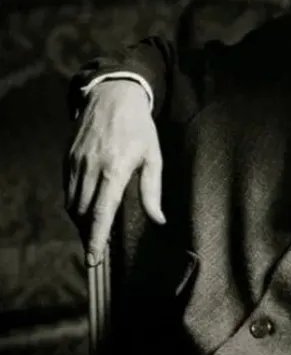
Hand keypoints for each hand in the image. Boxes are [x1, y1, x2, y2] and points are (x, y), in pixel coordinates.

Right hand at [65, 80, 164, 265]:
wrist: (113, 96)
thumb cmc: (139, 128)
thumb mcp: (153, 156)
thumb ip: (152, 190)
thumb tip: (159, 219)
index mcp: (115, 169)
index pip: (101, 212)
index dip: (96, 237)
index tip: (93, 258)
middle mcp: (91, 168)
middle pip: (82, 212)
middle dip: (88, 233)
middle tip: (98, 248)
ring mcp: (76, 163)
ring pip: (71, 203)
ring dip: (80, 220)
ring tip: (93, 229)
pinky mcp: (67, 158)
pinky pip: (67, 189)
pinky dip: (74, 202)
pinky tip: (86, 207)